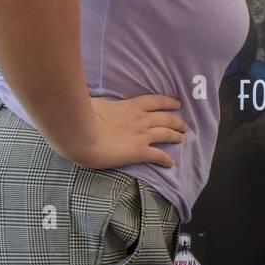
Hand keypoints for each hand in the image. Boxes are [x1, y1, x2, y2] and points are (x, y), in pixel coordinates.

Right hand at [61, 94, 186, 169]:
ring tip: (181, 138)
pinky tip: (171, 163)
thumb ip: (102, 105)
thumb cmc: (81, 115)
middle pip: (165, 118)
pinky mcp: (139, 151)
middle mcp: (139, 119)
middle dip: (176, 121)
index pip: (154, 101)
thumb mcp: (95, 103)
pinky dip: (166, 159)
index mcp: (129, 106)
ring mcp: (141, 135)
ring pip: (166, 133)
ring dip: (176, 136)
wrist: (80, 133)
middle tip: (183, 124)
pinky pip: (158, 155)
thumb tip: (98, 106)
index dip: (167, 102)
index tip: (176, 103)